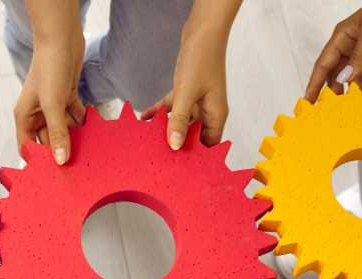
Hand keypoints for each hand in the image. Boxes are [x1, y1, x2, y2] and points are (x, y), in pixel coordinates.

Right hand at [13, 7, 85, 164]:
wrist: (62, 39)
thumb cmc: (49, 68)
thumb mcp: (53, 105)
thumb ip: (57, 133)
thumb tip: (61, 160)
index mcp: (25, 116)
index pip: (27, 147)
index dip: (38, 161)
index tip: (54, 175)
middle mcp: (37, 113)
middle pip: (47, 141)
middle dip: (60, 151)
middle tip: (76, 167)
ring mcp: (53, 106)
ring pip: (63, 130)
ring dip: (74, 138)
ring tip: (88, 152)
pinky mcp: (67, 97)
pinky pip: (75, 117)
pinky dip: (83, 123)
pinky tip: (93, 131)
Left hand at [143, 7, 235, 149]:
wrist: (202, 30)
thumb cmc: (202, 59)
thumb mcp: (186, 93)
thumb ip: (178, 120)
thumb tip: (174, 146)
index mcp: (216, 114)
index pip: (209, 144)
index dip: (197, 155)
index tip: (178, 165)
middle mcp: (208, 110)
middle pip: (193, 135)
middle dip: (177, 143)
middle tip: (158, 155)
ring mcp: (197, 101)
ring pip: (181, 121)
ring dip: (166, 128)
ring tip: (148, 140)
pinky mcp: (187, 91)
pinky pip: (173, 107)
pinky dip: (160, 112)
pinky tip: (145, 117)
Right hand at [305, 0, 361, 100]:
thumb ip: (359, 58)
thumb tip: (345, 80)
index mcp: (342, 37)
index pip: (323, 66)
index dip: (314, 86)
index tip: (307, 103)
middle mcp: (351, 43)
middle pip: (338, 73)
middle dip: (335, 92)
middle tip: (333, 113)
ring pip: (358, 74)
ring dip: (358, 91)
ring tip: (357, 110)